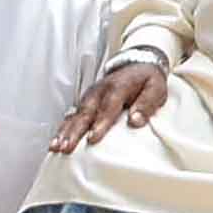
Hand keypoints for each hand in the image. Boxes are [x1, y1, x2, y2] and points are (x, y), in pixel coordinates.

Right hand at [48, 56, 170, 153]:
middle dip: (75, 131)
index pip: (108, 106)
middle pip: (86, 112)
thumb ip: (147, 103)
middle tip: (66, 147)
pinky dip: (63, 129)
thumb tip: (136, 121)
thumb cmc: (147, 80)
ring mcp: (90, 96)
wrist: (137, 64)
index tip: (92, 139)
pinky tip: (56, 142)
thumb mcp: (156, 88)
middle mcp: (99, 91)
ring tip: (56, 147)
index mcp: (118, 87)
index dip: (100, 123)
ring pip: (75, 115)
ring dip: (64, 131)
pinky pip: (72, 116)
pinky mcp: (85, 102)